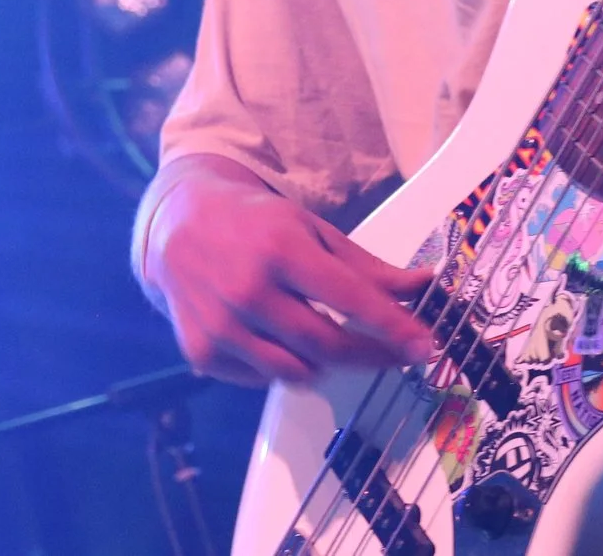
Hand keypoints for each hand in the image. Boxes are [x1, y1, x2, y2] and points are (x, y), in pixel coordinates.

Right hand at [137, 154, 437, 386]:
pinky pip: (261, 378)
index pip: (350, 300)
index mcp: (281, 250)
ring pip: (296, 371)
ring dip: (326, 363)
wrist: (177, 226)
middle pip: (327, 344)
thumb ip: (365, 266)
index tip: (424, 346)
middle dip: (372, 355)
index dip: (392, 327)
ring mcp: (221, 327)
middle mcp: (248, 291)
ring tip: (333, 340)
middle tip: (397, 356)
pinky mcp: (201, 353)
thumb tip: (422, 284)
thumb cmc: (257, 225)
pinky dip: (283, 366)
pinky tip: (283, 339)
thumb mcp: (311, 231)